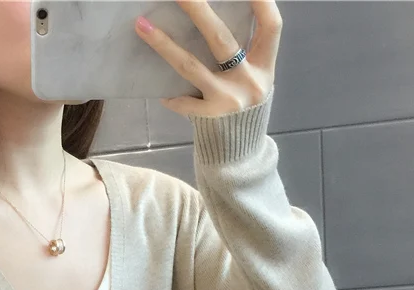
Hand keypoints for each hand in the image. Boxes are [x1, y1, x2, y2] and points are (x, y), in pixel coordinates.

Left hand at [135, 0, 280, 118]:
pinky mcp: (209, 116)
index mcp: (265, 66)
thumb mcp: (254, 77)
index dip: (262, 2)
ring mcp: (227, 99)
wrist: (242, 151)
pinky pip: (182, 100)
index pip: (271, 27)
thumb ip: (245, 52)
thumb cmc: (244, 105)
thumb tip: (211, 20)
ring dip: (164, 44)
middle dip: (198, 11)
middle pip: (221, 39)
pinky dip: (170, 94)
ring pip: (191, 66)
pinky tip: (160, 91)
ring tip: (142, 26)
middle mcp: (249, 81)